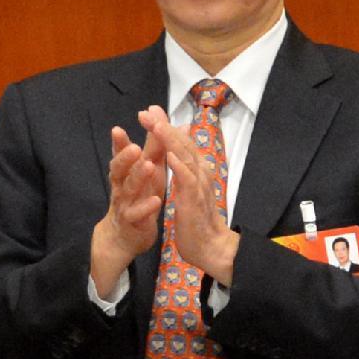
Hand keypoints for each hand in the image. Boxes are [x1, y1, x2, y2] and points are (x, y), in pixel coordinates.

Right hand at [91, 112, 165, 297]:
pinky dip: (146, 207)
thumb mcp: (148, 170)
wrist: (125, 235)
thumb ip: (155, 146)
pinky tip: (156, 200)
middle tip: (135, 146)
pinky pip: (137, 214)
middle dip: (125, 158)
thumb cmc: (139, 196)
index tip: (117, 129)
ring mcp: (125, 204)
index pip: (121, 154)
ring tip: (148, 166)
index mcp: (126, 172)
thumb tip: (165, 118)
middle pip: (119, 170)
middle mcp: (121, 185)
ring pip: (128, 190)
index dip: (118, 143)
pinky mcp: (132, 222)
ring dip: (137, 178)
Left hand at [139, 108, 239, 286]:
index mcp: (196, 169)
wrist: (211, 247)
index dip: (166, 126)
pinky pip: (187, 180)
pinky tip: (169, 155)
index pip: (181, 142)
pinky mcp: (195, 200)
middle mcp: (200, 172)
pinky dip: (179, 166)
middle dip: (164, 126)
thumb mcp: (189, 188)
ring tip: (156, 125)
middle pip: (182, 143)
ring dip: (170, 139)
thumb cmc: (197, 218)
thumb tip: (179, 148)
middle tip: (147, 111)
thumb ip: (185, 167)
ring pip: (185, 156)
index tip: (149, 112)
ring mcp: (199, 185)